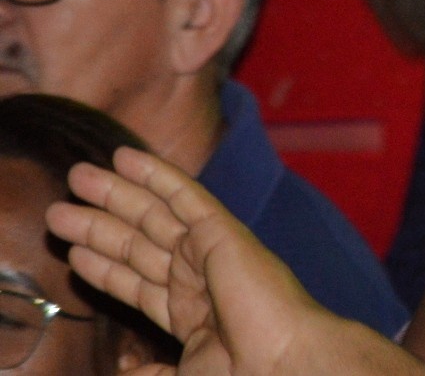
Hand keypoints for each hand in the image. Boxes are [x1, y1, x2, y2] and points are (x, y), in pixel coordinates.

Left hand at [45, 148, 316, 375]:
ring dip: (113, 195)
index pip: (137, 283)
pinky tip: (125, 158)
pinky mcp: (222, 231)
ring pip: (153, 215)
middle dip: (99, 224)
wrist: (276, 364)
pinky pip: (184, 196)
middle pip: (137, 244)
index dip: (105, 267)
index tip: (74, 252)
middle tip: (62, 206)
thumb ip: (150, 371)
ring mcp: (209, 252)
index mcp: (190, 316)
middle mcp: (197, 279)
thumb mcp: (180, 375)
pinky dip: (156, 174)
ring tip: (77, 176)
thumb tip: (122, 370)